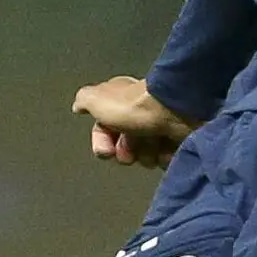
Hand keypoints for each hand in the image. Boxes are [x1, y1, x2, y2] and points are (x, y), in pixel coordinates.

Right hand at [74, 76, 194, 167]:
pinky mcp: (177, 138)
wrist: (174, 110)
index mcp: (120, 100)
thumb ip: (84, 101)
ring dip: (146, 154)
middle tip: (132, 149)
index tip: (106, 151)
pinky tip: (167, 148)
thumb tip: (78, 106)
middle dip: (125, 152)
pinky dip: (164, 156)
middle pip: (125, 146)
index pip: (103, 130)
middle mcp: (139, 112)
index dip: (102, 143)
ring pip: (145, 154)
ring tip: (153, 143)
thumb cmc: (133, 106)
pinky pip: (165, 158)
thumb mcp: (97, 99)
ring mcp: (159, 126)